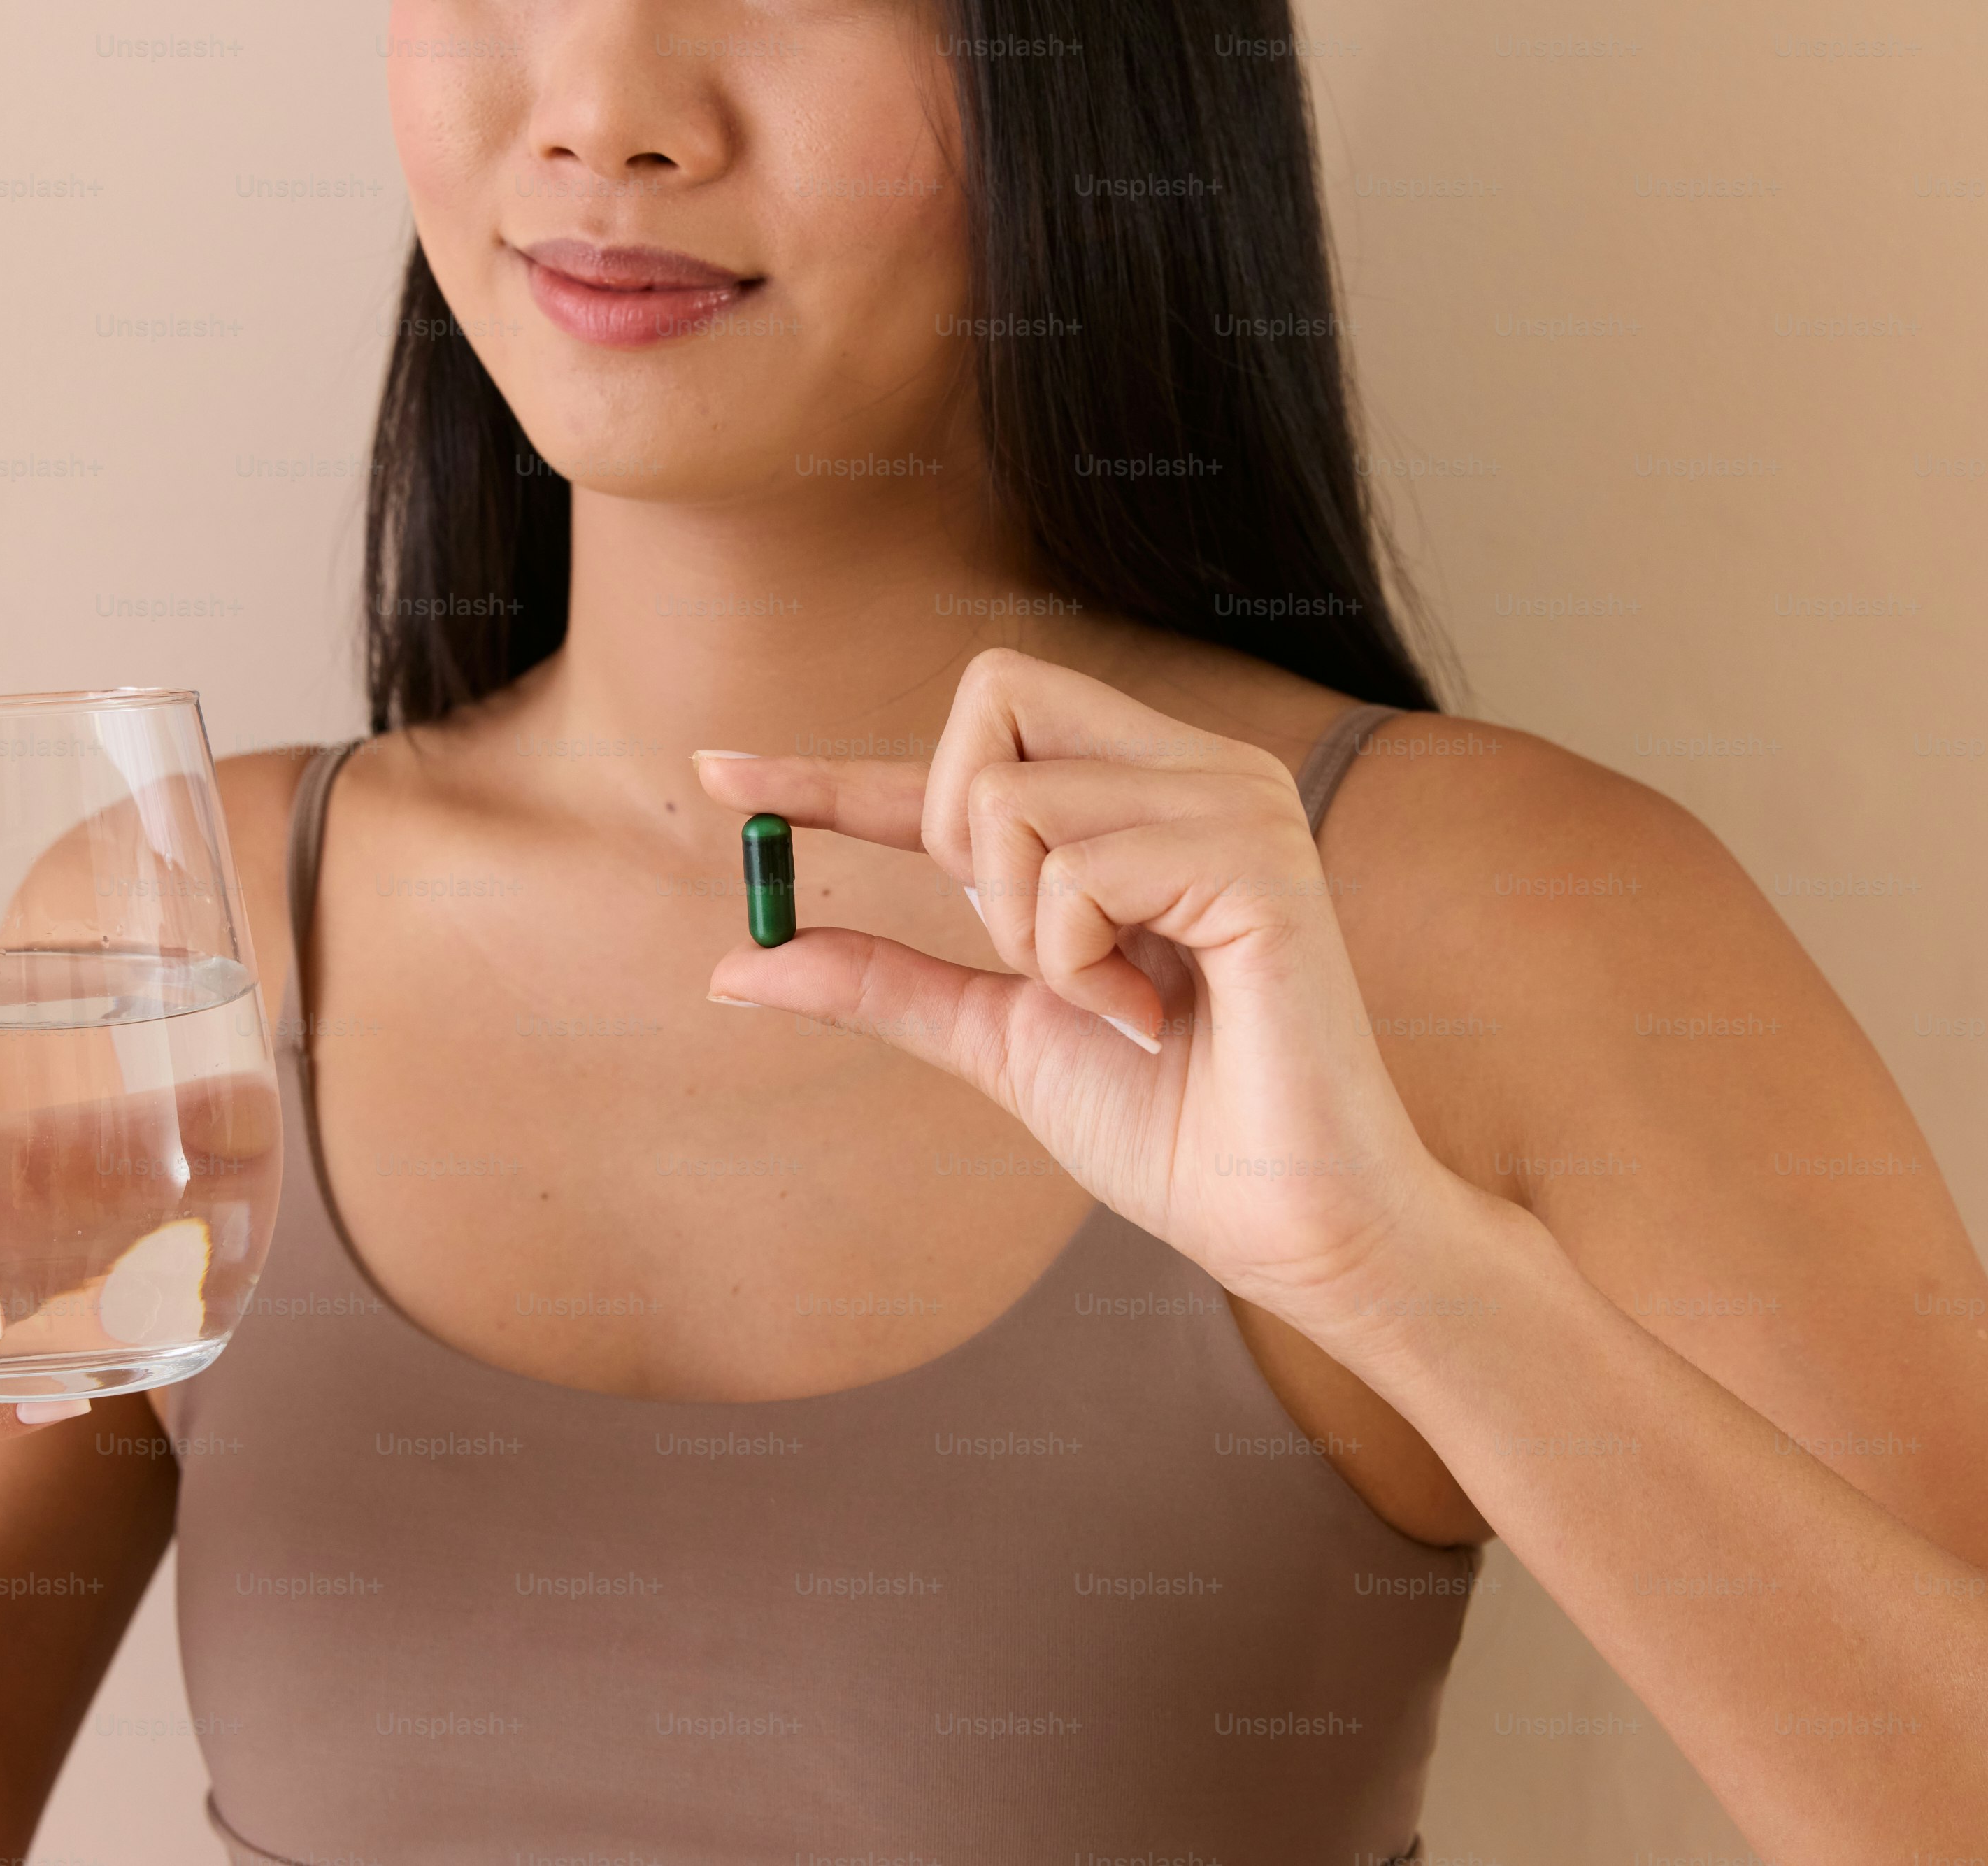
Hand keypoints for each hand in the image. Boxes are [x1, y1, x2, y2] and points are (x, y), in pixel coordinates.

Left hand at [695, 650, 1465, 1328]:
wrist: (1288, 1223)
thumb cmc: (1171, 1129)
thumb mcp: (995, 1037)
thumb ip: (882, 983)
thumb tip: (730, 963)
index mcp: (1140, 799)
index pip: (963, 750)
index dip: (829, 766)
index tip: (711, 773)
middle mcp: (1193, 770)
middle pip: (987, 702)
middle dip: (956, 834)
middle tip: (1033, 948)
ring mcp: (1233, 799)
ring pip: (1012, 797)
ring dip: (1029, 930)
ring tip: (1118, 998)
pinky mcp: (1256, 855)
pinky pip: (1076, 866)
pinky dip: (1079, 962)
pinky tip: (1152, 1015)